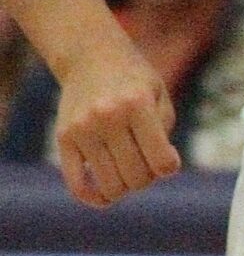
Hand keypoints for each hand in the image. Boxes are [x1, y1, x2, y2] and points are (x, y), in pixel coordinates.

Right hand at [54, 34, 180, 205]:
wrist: (91, 57)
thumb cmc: (134, 82)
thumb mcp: (160, 98)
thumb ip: (163, 134)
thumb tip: (158, 173)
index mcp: (137, 105)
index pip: (162, 162)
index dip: (168, 167)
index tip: (166, 159)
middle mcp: (107, 117)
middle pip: (137, 177)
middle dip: (147, 178)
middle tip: (145, 163)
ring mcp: (82, 128)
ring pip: (111, 185)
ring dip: (125, 187)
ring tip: (128, 171)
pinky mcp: (63, 138)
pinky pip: (77, 183)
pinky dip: (94, 198)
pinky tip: (105, 198)